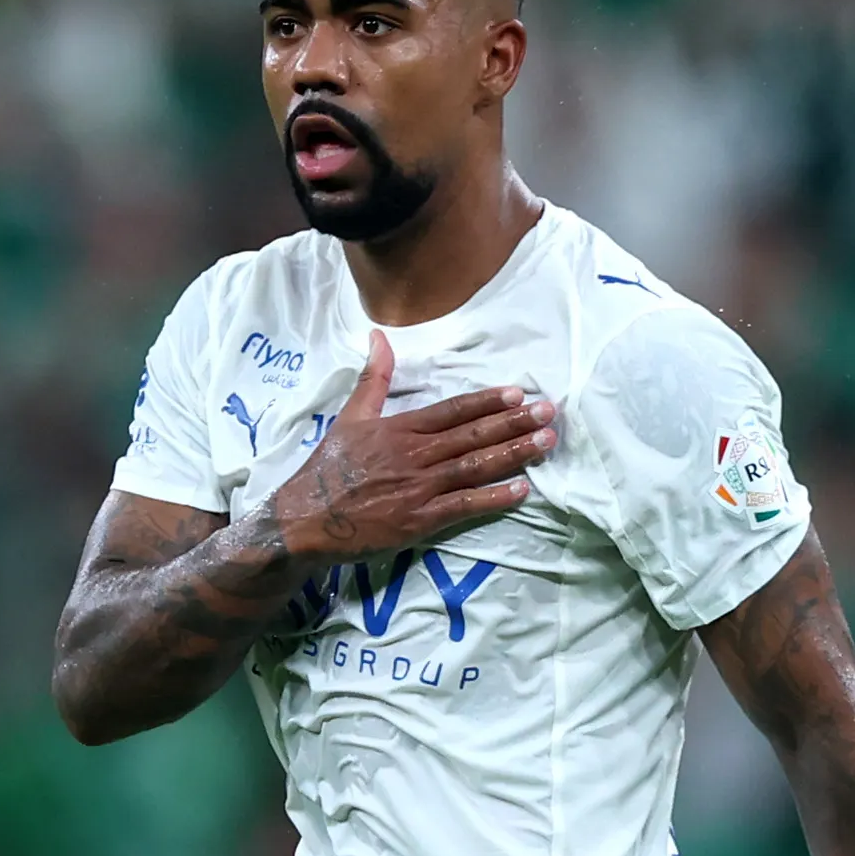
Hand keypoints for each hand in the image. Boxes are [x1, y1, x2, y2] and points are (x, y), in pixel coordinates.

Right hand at [265, 330, 555, 570]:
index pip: (452, 410)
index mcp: (399, 429)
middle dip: (513, 423)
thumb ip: (373, 378)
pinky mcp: (418, 520)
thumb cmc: (328, 469)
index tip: (517, 392)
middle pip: (472, 435)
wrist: (305, 519)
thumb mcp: (349, 417)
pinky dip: (494, 498)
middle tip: (549, 412)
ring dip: (513, 453)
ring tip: (546, 442)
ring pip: (475, 466)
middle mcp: (413, 455)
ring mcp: (418, 488)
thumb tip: (378, 335)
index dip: (487, 401)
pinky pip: (464, 506)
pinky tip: (522, 489)